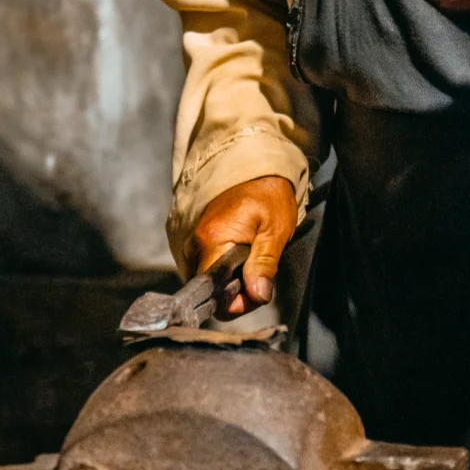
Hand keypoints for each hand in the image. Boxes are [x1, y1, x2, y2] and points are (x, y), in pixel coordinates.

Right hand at [191, 176, 297, 315]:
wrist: (258, 168)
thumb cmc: (269, 195)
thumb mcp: (275, 231)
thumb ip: (264, 265)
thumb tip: (257, 295)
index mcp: (213, 241)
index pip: (213, 294)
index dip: (236, 302)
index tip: (257, 293)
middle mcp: (196, 243)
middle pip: (210, 290)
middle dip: (236, 293)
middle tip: (261, 276)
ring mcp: (195, 241)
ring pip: (210, 281)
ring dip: (232, 281)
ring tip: (253, 261)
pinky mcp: (199, 240)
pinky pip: (209, 268)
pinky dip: (226, 270)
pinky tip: (243, 256)